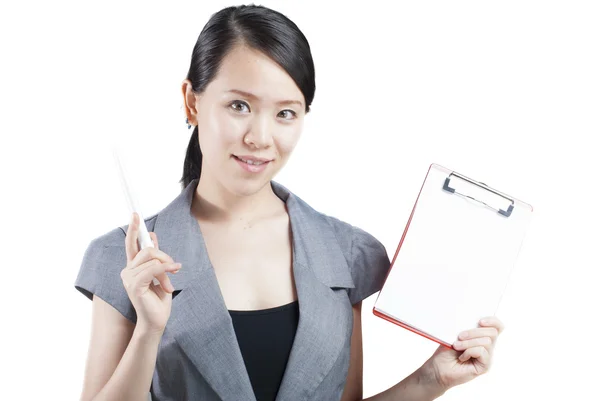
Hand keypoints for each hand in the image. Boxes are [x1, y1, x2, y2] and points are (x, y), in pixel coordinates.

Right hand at [120, 212, 181, 333]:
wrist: (157, 320)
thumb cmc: (158, 299)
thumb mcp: (160, 273)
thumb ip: (155, 256)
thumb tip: (152, 237)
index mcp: (133, 267)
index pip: (131, 244)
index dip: (134, 228)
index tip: (135, 214)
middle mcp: (127, 271)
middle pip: (147, 249)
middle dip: (163, 255)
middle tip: (174, 267)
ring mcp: (128, 278)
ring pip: (152, 258)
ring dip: (166, 268)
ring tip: (170, 281)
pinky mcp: (134, 285)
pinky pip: (153, 268)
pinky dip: (165, 271)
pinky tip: (171, 277)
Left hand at [423, 316, 504, 391]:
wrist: (438, 369)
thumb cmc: (445, 351)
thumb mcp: (455, 335)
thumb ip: (466, 328)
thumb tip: (474, 320)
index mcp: (481, 336)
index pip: (497, 327)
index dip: (493, 321)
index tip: (480, 321)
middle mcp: (487, 347)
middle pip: (493, 332)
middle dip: (474, 332)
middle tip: (460, 336)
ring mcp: (487, 357)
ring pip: (487, 342)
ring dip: (468, 342)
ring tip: (456, 346)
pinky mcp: (485, 366)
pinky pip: (482, 352)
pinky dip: (469, 351)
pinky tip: (462, 357)